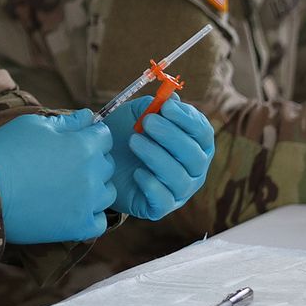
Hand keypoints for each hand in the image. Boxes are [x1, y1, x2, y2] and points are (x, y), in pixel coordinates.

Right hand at [0, 111, 114, 243]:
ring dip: (94, 187)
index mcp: (84, 146)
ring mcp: (88, 203)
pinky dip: (91, 215)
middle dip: (92, 160)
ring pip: (107, 192)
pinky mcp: (78, 227)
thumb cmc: (5, 152)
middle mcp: (92, 174)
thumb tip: (89, 117)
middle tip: (64, 163)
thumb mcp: (33, 125)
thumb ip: (67, 120)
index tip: (74, 140)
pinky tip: (73, 208)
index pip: (105, 135)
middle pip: (107, 163)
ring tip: (68, 186)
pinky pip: (100, 221)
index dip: (90, 135)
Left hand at [101, 96, 214, 219]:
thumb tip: (172, 98)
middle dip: (172, 136)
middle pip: (195, 156)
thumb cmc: (127, 134)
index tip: (167, 106)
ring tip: (134, 141)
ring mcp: (179, 191)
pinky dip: (151, 185)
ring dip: (157, 157)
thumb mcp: (137, 115)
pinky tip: (137, 172)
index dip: (188, 120)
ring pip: (180, 178)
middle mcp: (193, 170)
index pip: (203, 133)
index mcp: (195, 145)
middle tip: (148, 122)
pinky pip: (163, 200)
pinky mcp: (160, 207)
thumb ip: (153, 106)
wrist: (102, 161)